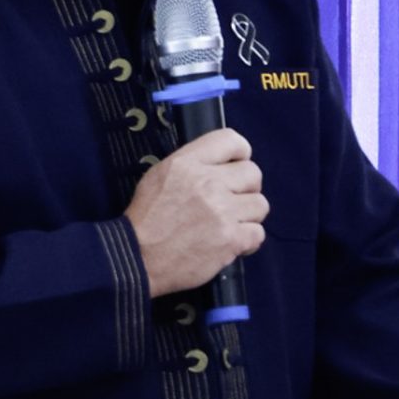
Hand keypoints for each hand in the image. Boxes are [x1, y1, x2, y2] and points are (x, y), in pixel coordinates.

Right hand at [125, 129, 267, 295]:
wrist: (138, 258)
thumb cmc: (146, 218)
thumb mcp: (159, 175)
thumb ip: (191, 164)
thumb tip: (221, 164)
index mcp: (188, 163)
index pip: (232, 140)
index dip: (240, 153)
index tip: (236, 167)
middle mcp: (209, 182)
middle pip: (253, 173)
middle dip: (247, 188)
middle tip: (233, 201)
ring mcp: (222, 212)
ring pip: (260, 205)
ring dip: (249, 215)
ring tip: (232, 224)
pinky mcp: (231, 240)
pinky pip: (258, 233)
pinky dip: (248, 240)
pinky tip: (233, 243)